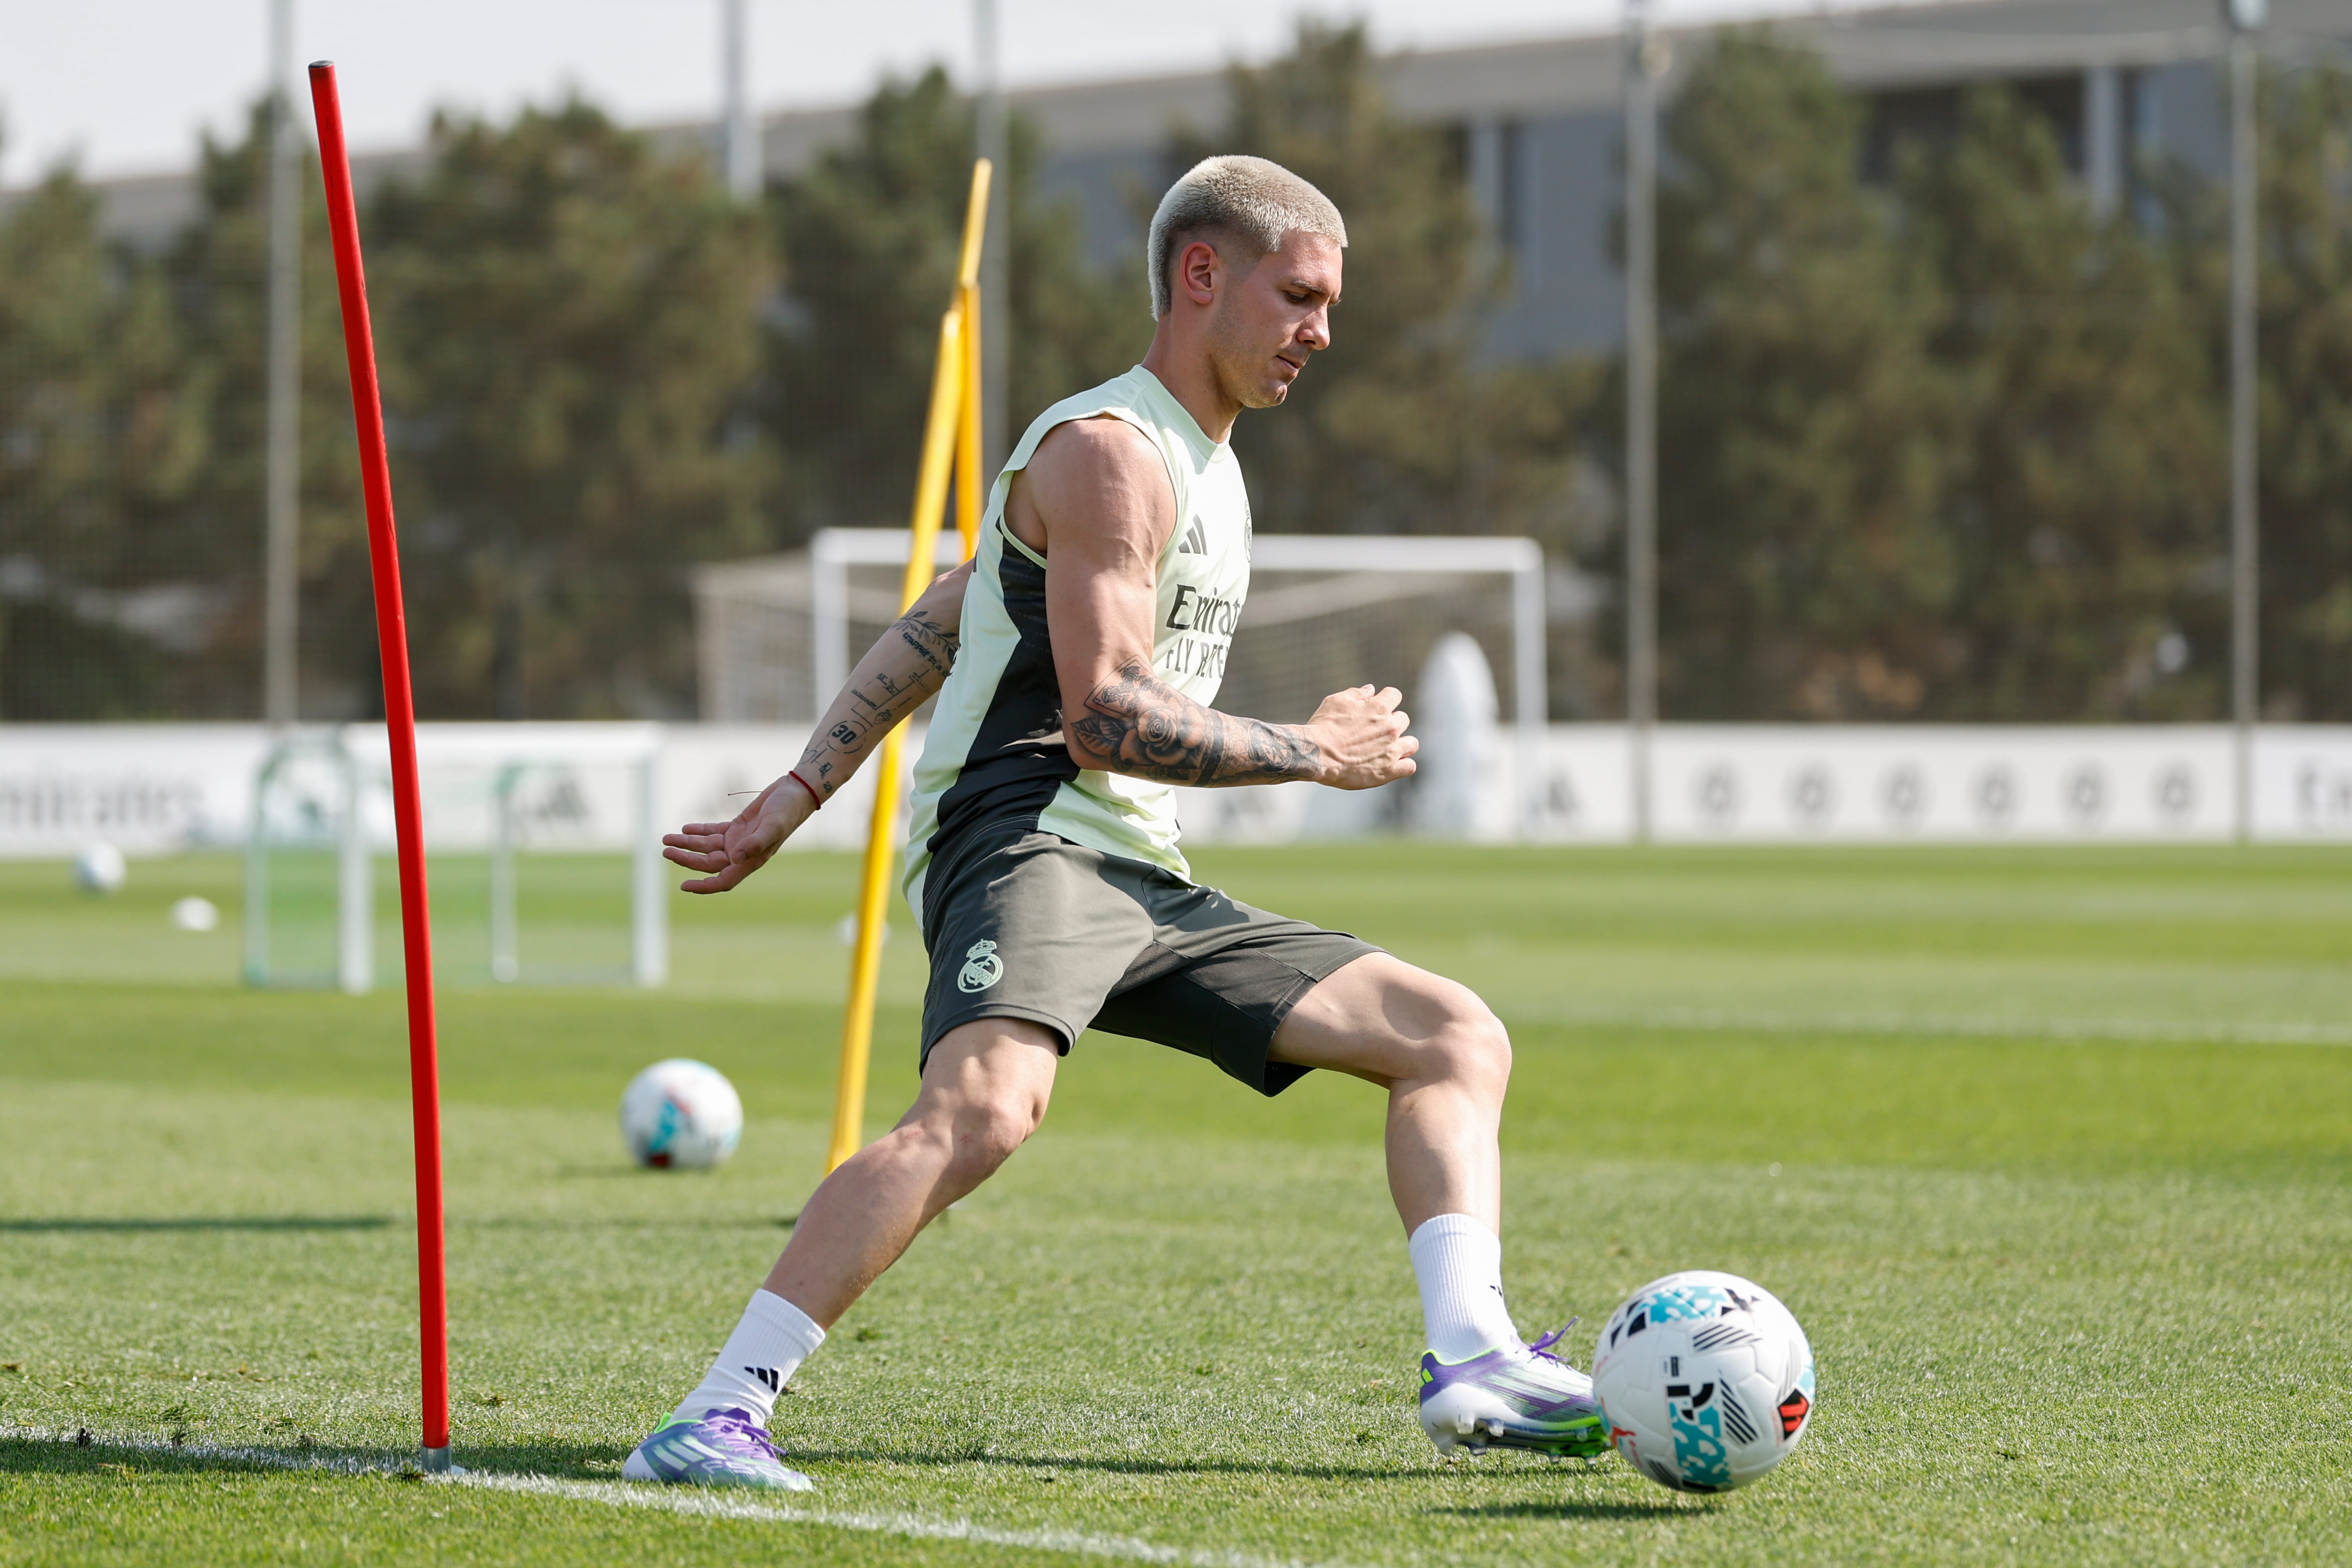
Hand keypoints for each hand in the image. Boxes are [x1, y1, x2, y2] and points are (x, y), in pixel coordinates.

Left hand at [662, 774, 815, 892]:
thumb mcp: (773, 825)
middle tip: (666, 850)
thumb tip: (734, 859)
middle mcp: (743, 854)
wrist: (796, 792)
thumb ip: (755, 843)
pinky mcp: (738, 827)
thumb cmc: (788, 810)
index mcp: (751, 860)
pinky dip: (699, 830)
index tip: (684, 886)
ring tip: (667, 838)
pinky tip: (685, 827)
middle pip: (708, 863)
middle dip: (686, 858)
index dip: (704, 886)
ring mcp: (739, 840)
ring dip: (687, 843)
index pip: (723, 880)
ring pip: (707, 847)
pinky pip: (713, 832)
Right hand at [1305, 684, 1417, 789]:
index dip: (1386, 700)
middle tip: (1375, 732)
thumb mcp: (1335, 702)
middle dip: (1392, 723)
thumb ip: (1356, 694)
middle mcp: (1390, 727)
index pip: (1395, 695)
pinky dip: (1404, 765)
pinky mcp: (1389, 770)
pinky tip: (1392, 765)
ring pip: (1412, 744)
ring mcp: (1392, 749)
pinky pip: (1409, 766)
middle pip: (1403, 720)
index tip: (1377, 708)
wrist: (1316, 755)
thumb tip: (1371, 689)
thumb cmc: (1323, 727)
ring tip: (1388, 749)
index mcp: (1379, 707)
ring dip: (1403, 744)